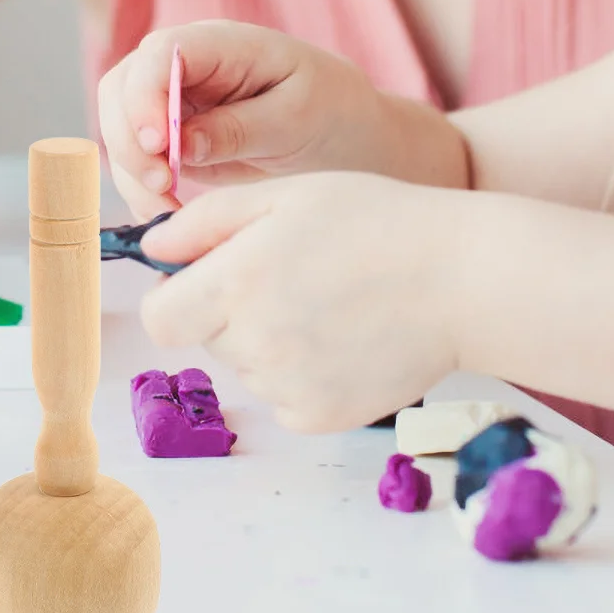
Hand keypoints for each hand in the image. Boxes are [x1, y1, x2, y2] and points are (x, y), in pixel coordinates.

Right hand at [97, 21, 388, 218]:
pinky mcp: (171, 136)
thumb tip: (180, 144)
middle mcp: (185, 64)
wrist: (347, 135)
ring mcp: (172, 99)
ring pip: (119, 126)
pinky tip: (166, 214)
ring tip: (167, 211)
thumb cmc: (331, 111)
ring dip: (131, 172)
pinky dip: (140, 188)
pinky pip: (136, 159)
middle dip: (129, 141)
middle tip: (162, 188)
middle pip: (122, 87)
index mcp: (222, 43)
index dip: (145, 97)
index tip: (158, 147)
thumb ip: (238, 128)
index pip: (159, 54)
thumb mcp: (295, 119)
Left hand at [138, 172, 463, 431]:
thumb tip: (150, 249)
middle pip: (206, 338)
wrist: (463, 279)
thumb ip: (203, 221)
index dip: (174, 295)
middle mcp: (254, 344)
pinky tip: (345, 337)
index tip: (206, 277)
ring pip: (246, 367)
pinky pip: (284, 398)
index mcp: (235, 284)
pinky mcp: (321, 418)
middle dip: (229, 309)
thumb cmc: (375, 220)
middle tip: (291, 274)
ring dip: (268, 340)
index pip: (159, 318)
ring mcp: (288, 388)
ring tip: (329, 300)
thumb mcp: (283, 194)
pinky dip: (302, 374)